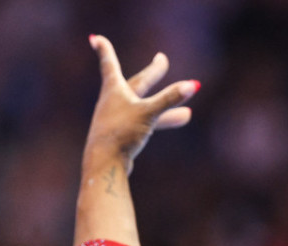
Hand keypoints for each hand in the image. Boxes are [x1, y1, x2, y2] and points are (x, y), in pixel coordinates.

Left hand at [84, 35, 198, 173]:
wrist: (104, 165)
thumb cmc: (121, 134)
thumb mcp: (148, 113)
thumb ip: (170, 99)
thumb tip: (193, 85)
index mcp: (114, 90)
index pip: (109, 63)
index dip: (104, 49)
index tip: (95, 39)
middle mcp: (113, 102)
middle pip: (136, 83)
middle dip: (151, 73)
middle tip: (162, 60)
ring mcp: (117, 120)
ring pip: (145, 107)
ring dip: (165, 106)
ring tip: (188, 114)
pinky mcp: (122, 136)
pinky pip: (145, 124)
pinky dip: (160, 122)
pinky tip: (174, 126)